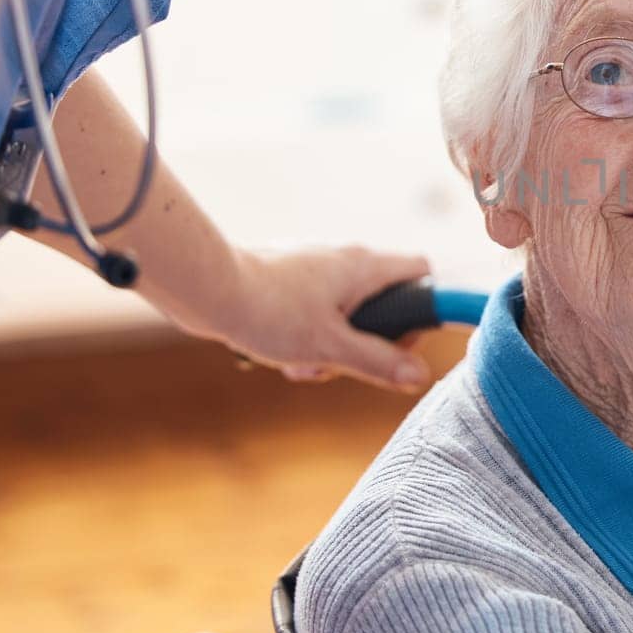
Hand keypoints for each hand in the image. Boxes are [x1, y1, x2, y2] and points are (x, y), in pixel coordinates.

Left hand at [208, 246, 434, 392]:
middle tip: (345, 364)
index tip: (403, 341)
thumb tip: (420, 375)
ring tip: (303, 364)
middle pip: (383, 300)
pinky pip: (316, 309)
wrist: (206, 287)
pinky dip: (308, 335)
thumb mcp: (330, 347)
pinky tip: (283, 355)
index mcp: (365, 266)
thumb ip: (378, 362)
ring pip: (346, 310)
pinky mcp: (290, 276)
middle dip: (369, 340)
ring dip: (334, 344)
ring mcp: (316, 265)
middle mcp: (345, 258)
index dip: (425, 306)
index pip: (422, 271)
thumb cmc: (270, 311)